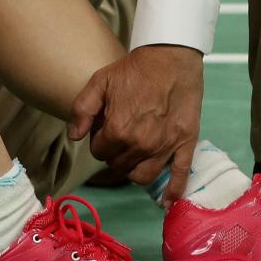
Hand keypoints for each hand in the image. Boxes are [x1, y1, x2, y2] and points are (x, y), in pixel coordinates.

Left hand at [68, 44, 204, 199]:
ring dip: (133, 170)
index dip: (98, 139)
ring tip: (131, 158)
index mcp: (118, 130)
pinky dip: (173, 192)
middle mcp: (141, 145)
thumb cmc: (133, 69)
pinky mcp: (185, 145)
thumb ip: (82, 110)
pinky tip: (167, 202)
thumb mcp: (99, 82)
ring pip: (142, 176)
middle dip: (113, 154)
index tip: (104, 127)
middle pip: (118, 165)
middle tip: (118, 136)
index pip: (99, 152)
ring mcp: (164, 148)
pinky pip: (180, 176)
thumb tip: (74, 136)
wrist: (170, 58)